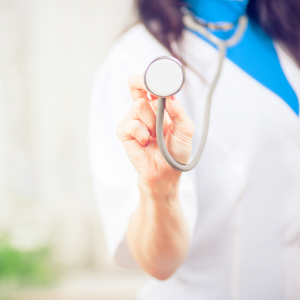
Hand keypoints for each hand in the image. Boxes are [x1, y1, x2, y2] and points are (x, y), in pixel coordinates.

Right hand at [117, 74, 193, 188]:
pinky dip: (141, 134)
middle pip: (136, 84)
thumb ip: (178, 112)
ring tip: (155, 136)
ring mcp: (133, 120)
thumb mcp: (185, 130)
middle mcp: (145, 110)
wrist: (166, 173)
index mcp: (159, 106)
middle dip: (143, 81)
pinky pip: (130, 124)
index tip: (163, 72)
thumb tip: (169, 96)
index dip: (155, 75)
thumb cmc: (175, 152)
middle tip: (153, 90)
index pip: (152, 84)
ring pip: (138, 106)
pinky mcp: (124, 132)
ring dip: (151, 122)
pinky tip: (145, 142)